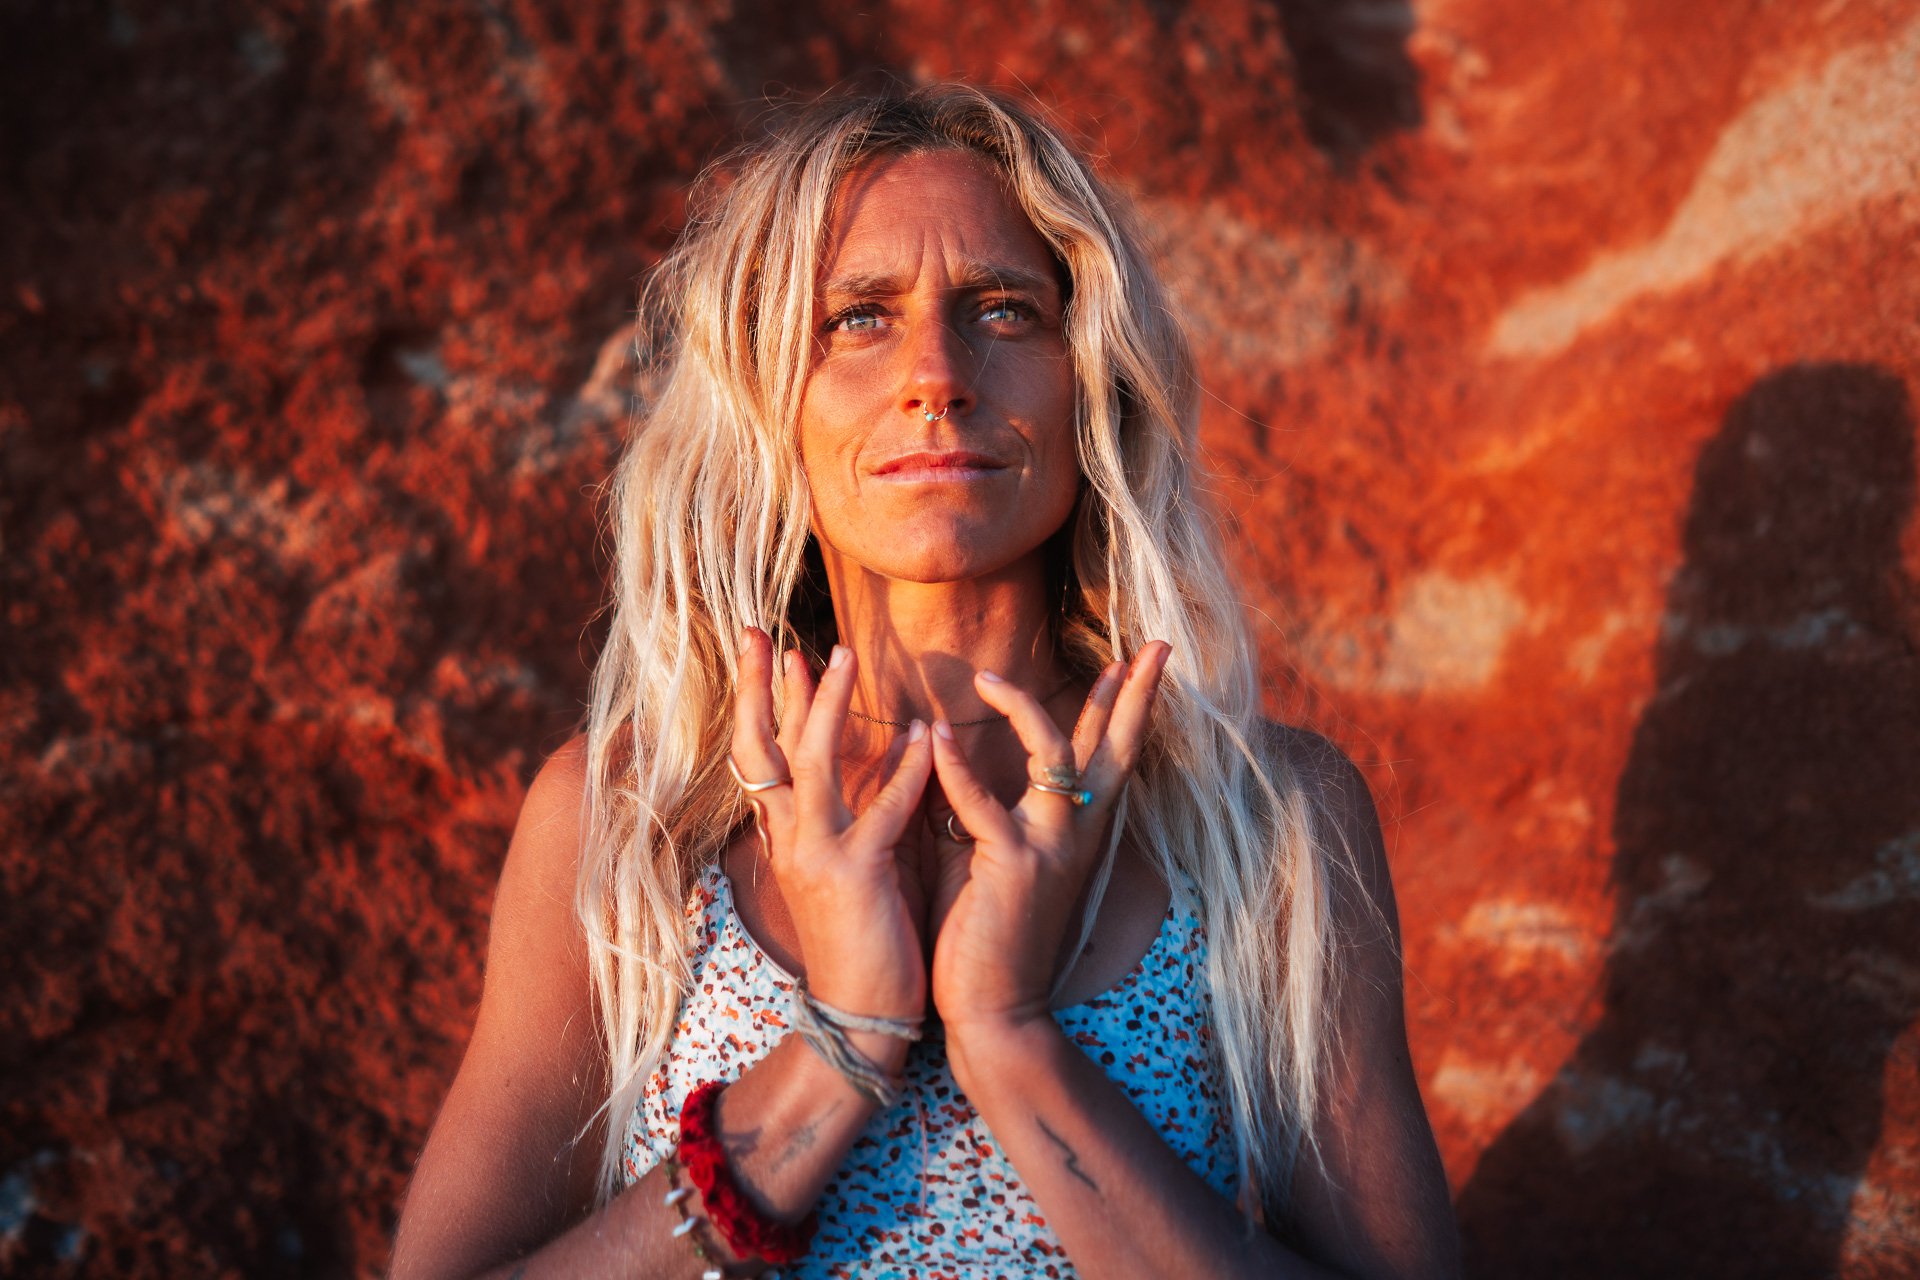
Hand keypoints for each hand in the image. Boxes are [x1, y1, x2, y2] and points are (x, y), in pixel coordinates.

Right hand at [730, 628, 933, 1019]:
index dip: (760, 697)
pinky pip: (881, 815)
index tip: (766, 646)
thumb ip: (848, 809)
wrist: (858, 1016)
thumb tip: (871, 748)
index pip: (762, 752)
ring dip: (825, 706)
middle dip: (763, 686)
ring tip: (841, 655)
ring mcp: (817, 857)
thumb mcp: (843, 864)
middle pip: (762, 747)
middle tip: (766, 631)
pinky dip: (903, 772)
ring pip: (812, 766)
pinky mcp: (855, 879)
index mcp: (786, 835)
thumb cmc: (861, 937)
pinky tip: (923, 735)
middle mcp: (789, 838)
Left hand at [926, 642, 1172, 1033]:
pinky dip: (957, 766)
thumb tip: (968, 752)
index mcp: (1079, 830)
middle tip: (1158, 646)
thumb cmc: (992, 933)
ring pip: (1056, 756)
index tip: (1142, 658)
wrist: (995, 1008)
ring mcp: (1049, 847)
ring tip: (988, 677)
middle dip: (1135, 693)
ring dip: (1025, 707)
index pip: (1110, 753)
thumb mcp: (1006, 856)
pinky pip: (985, 803)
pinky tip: (936, 734)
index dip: (1128, 704)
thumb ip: (1001, 806)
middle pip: (1115, 747)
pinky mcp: (1012, 866)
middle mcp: (1077, 832)